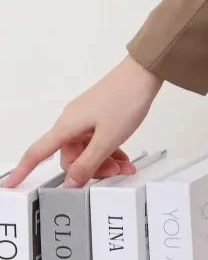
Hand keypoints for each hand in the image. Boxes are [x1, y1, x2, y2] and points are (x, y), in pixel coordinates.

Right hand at [1, 56, 161, 189]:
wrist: (142, 74)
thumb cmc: (125, 100)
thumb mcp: (108, 139)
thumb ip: (89, 163)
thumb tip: (71, 182)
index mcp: (66, 128)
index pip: (37, 153)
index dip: (23, 170)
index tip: (11, 184)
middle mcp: (71, 122)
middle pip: (71, 157)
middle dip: (92, 169)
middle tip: (115, 172)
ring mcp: (85, 118)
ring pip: (87, 150)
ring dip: (105, 161)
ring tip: (125, 166)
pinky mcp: (98, 115)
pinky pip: (97, 140)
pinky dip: (109, 150)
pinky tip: (123, 157)